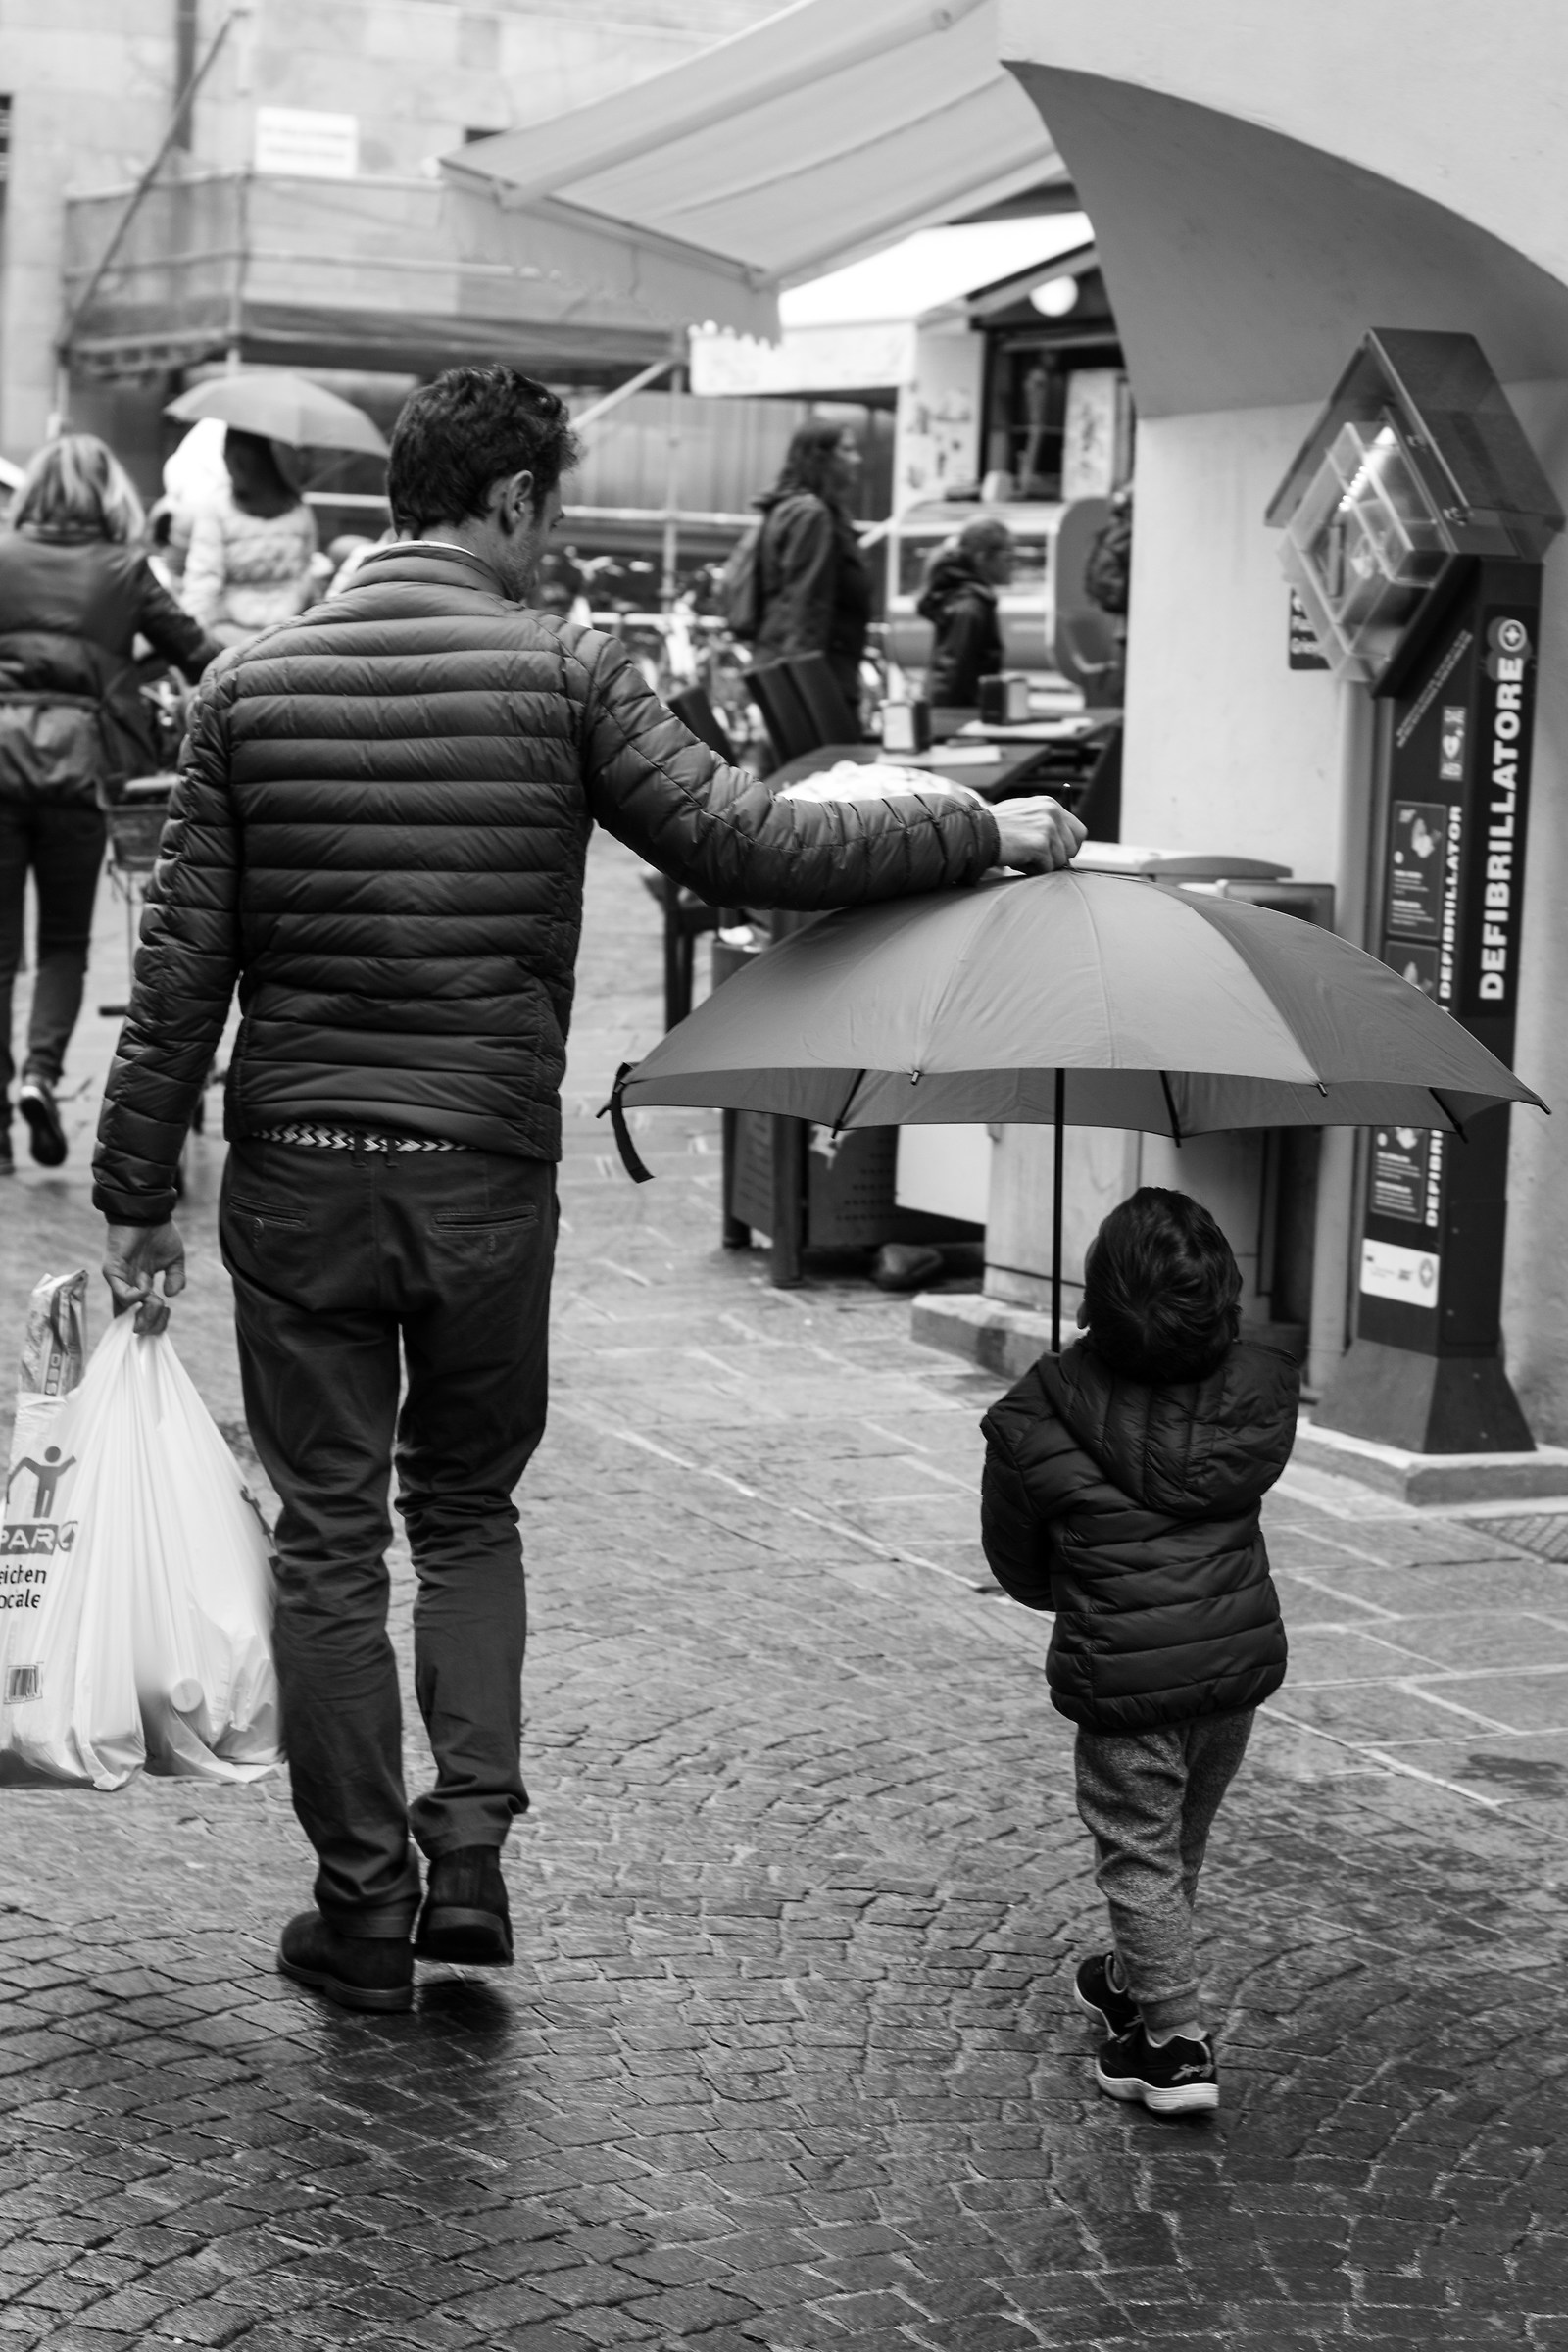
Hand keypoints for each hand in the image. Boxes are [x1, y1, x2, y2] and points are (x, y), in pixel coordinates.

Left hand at [103, 1220, 185, 1335]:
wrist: (149, 1212)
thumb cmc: (159, 1232)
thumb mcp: (175, 1260)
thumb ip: (176, 1279)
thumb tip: (171, 1295)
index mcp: (141, 1285)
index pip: (142, 1314)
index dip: (155, 1321)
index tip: (167, 1314)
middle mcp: (128, 1286)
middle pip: (130, 1320)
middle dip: (148, 1325)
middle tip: (161, 1315)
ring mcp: (119, 1280)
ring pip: (125, 1310)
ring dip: (145, 1311)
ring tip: (156, 1299)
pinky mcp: (112, 1271)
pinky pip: (121, 1293)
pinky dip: (135, 1296)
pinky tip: (146, 1286)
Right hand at [991, 796, 1086, 872]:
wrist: (976, 832)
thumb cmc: (995, 827)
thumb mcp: (1024, 814)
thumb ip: (1044, 822)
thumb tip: (1064, 841)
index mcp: (1050, 804)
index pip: (1079, 831)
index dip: (1069, 847)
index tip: (1057, 854)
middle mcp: (1052, 812)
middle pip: (1073, 848)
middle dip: (1057, 858)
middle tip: (1036, 858)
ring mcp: (1047, 827)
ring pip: (1060, 861)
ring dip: (1042, 865)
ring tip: (1021, 856)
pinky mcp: (1040, 844)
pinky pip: (1046, 868)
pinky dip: (1032, 870)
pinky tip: (1017, 860)